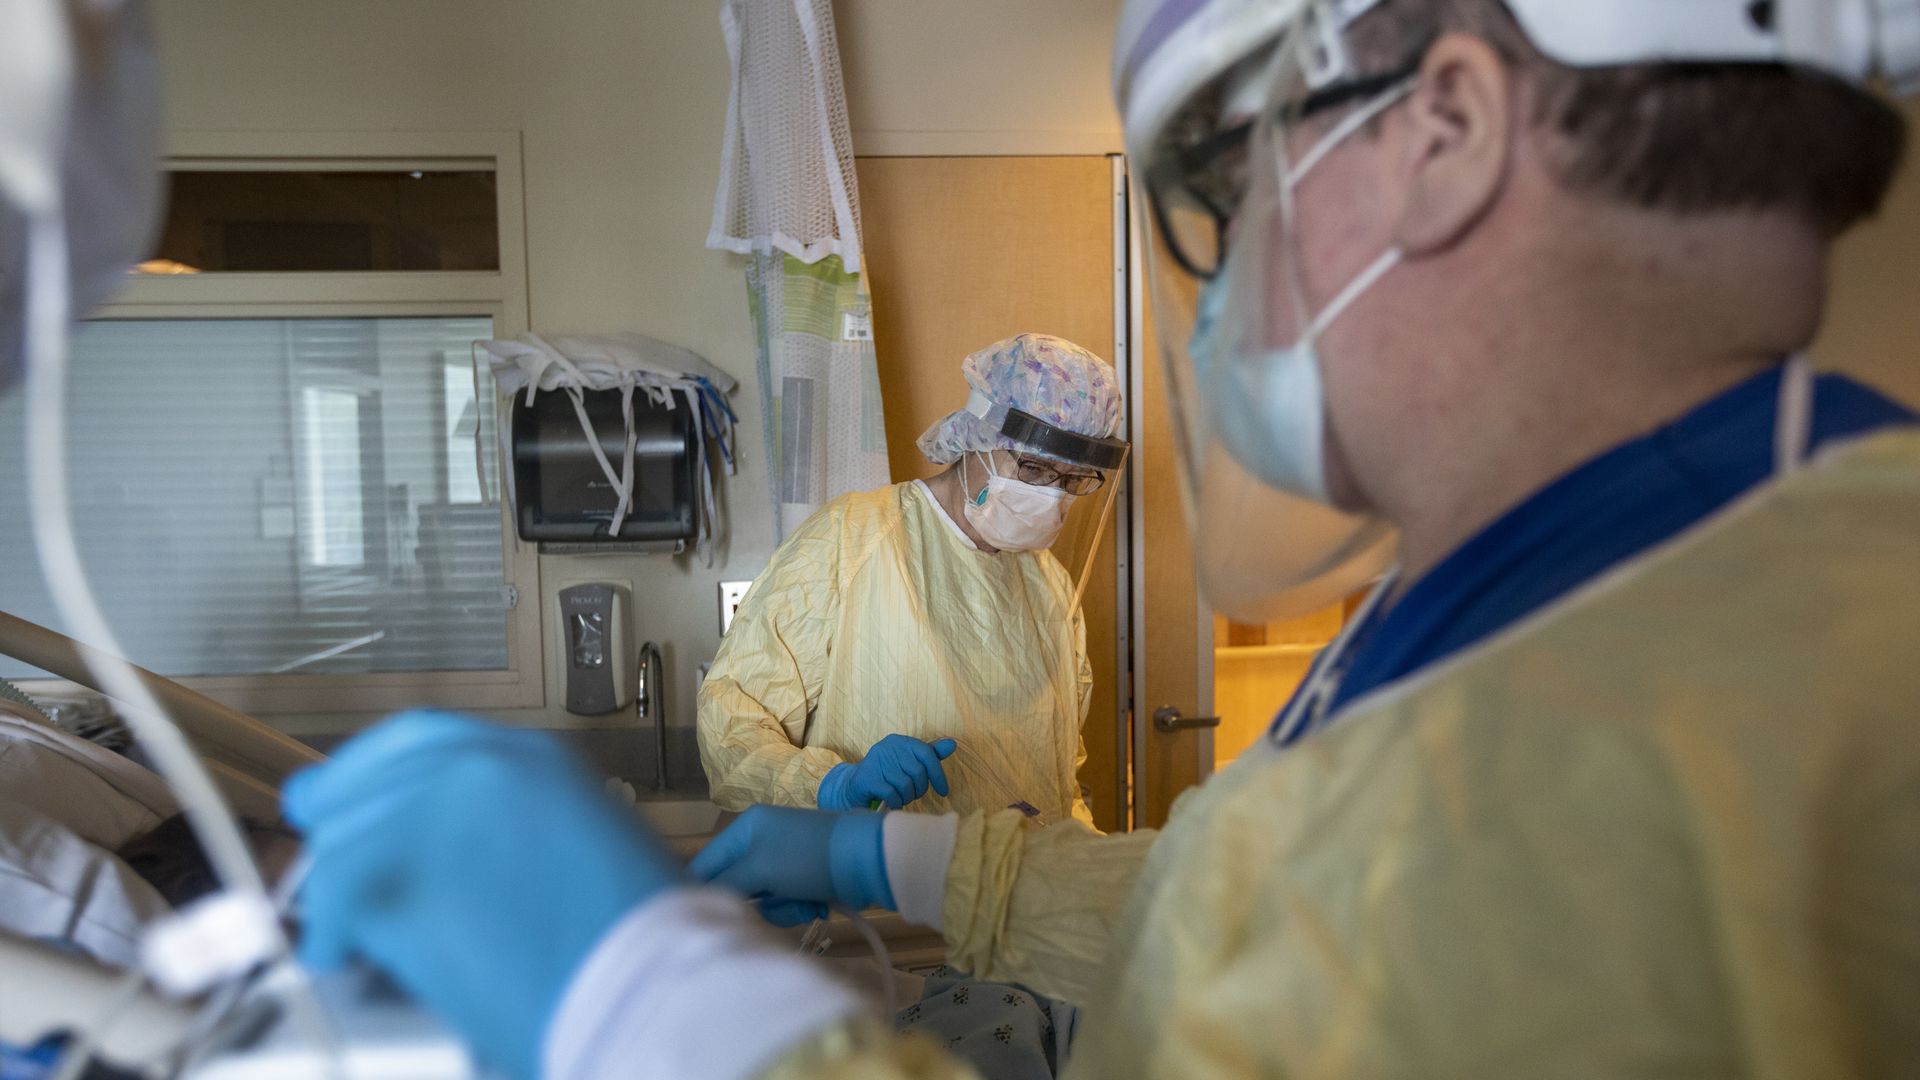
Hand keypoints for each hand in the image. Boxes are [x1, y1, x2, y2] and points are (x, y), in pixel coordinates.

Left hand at [284, 711, 677, 1079]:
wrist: (648, 983)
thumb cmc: (636, 938)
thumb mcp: (591, 840)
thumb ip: (517, 823)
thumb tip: (461, 848)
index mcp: (533, 758)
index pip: (420, 740)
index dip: (370, 772)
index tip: (347, 799)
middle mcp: (480, 766)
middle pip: (363, 782)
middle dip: (343, 834)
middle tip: (340, 883)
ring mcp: (437, 809)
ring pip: (342, 840)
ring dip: (346, 896)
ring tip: (363, 939)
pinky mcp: (401, 869)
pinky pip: (334, 896)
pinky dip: (332, 933)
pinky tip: (343, 954)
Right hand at [689, 805, 892, 926]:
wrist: (866, 860)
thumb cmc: (807, 859)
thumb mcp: (760, 868)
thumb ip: (726, 883)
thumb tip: (696, 897)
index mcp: (745, 828)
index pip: (704, 863)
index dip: (700, 891)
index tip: (699, 918)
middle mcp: (759, 839)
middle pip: (735, 885)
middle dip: (755, 902)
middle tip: (773, 903)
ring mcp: (783, 858)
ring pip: (761, 899)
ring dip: (781, 909)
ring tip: (803, 904)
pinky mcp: (803, 876)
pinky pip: (785, 900)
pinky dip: (799, 907)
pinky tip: (817, 905)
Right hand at [815, 734, 957, 810]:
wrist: (854, 787)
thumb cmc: (887, 775)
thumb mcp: (908, 763)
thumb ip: (930, 754)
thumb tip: (952, 744)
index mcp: (899, 741)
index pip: (927, 754)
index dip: (938, 775)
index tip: (944, 792)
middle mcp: (886, 747)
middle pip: (918, 772)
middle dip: (919, 789)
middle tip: (912, 795)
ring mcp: (875, 762)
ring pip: (905, 785)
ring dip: (907, 797)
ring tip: (901, 798)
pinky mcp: (867, 778)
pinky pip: (892, 794)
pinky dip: (896, 802)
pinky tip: (893, 803)